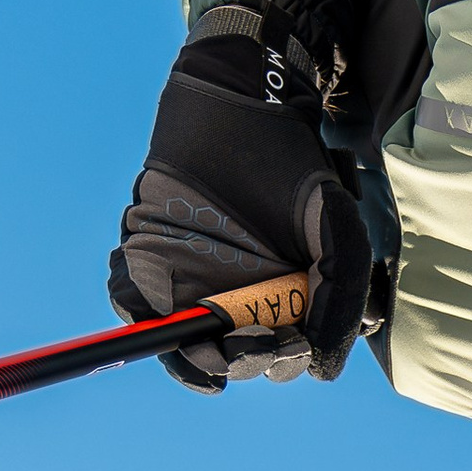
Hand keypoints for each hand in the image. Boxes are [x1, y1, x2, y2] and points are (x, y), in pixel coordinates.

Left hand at [109, 18, 372, 390]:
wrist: (239, 100)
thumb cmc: (292, 165)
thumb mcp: (337, 228)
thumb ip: (339, 297)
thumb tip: (320, 370)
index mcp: (279, 297)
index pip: (275, 356)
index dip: (278, 361)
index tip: (284, 347)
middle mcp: (233, 296)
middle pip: (230, 358)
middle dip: (241, 360)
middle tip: (248, 343)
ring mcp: (186, 280)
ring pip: (180, 343)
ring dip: (192, 353)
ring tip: (212, 335)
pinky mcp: (144, 258)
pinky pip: (133, 304)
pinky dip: (141, 316)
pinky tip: (165, 312)